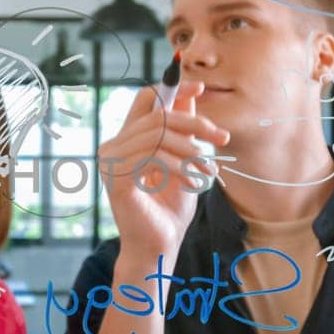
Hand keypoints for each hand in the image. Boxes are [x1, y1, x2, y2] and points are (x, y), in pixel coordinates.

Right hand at [97, 80, 229, 263]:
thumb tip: (191, 94)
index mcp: (126, 140)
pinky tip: (192, 182)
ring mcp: (111, 162)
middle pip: (157, 114)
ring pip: (157, 134)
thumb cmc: (169, 209)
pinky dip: (179, 167)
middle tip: (222, 138)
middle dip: (195, 123)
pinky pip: (153, 156)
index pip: (145, 99)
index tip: (201, 86)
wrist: (159, 247)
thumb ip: (181, 130)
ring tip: (207, 170)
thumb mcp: (183, 161)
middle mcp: (113, 147)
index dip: (173, 88)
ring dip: (191, 150)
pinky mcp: (117, 178)